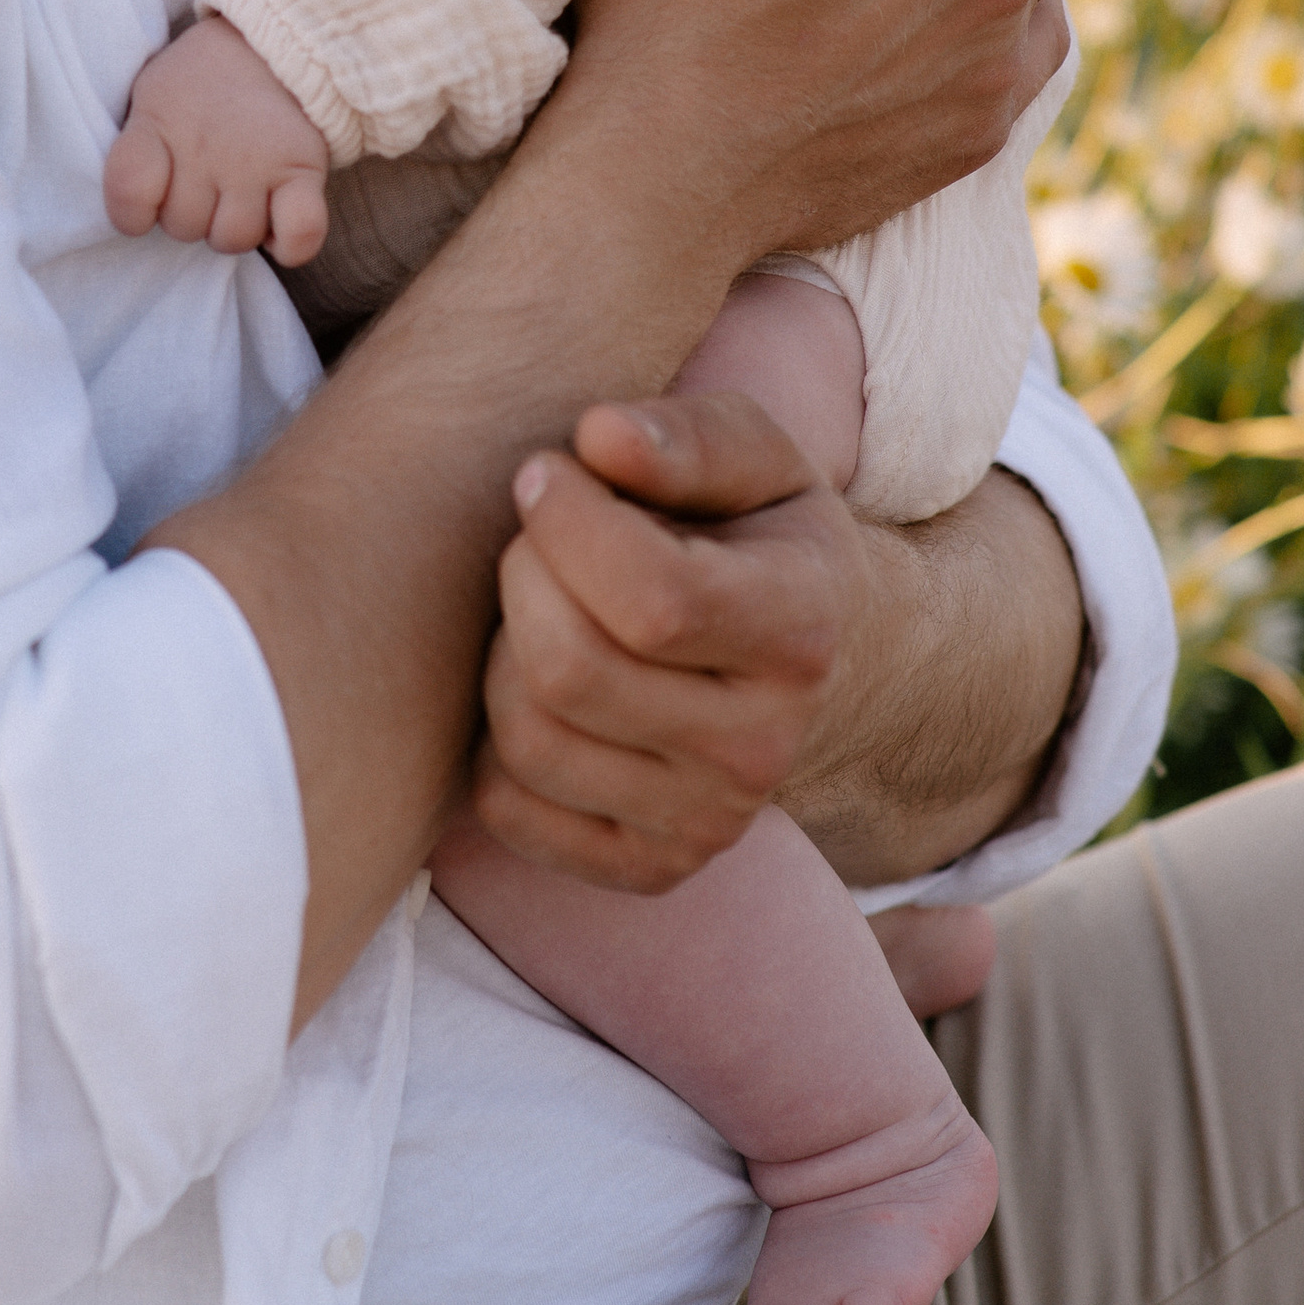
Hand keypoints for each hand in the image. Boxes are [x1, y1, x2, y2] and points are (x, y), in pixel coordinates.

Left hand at [103, 13, 332, 264]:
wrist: (275, 37)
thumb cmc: (203, 79)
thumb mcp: (153, 94)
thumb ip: (138, 146)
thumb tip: (139, 210)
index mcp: (158, 123)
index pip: (128, 194)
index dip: (132, 214)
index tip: (148, 200)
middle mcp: (204, 147)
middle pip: (183, 227)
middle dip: (191, 217)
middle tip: (205, 184)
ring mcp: (255, 161)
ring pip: (234, 239)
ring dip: (234, 229)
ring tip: (239, 198)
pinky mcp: (303, 169)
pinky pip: (299, 235)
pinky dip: (288, 245)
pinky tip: (277, 225)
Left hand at [472, 388, 868, 892]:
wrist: (810, 657)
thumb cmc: (756, 533)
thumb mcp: (756, 457)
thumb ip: (687, 436)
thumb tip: (600, 435)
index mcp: (802, 632)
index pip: (652, 597)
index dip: (566, 521)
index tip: (545, 473)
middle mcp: (763, 748)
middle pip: (570, 669)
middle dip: (523, 576)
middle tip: (538, 538)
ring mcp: (708, 823)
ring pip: (527, 739)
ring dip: (503, 652)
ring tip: (544, 608)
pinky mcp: (649, 869)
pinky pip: (506, 805)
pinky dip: (493, 738)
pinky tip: (544, 687)